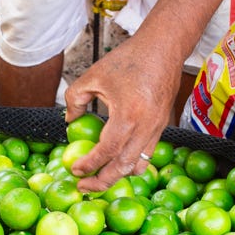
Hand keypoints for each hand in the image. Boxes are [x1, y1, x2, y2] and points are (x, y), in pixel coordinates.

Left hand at [64, 36, 182, 191]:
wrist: (164, 48)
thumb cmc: (129, 59)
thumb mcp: (93, 75)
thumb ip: (74, 99)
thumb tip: (70, 121)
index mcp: (128, 115)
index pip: (106, 151)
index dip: (89, 165)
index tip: (74, 170)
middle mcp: (146, 127)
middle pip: (123, 167)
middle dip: (101, 182)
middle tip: (83, 186)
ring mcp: (157, 129)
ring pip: (137, 165)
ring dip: (117, 176)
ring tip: (98, 178)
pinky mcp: (162, 127)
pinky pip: (147, 154)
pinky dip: (130, 164)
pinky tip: (116, 162)